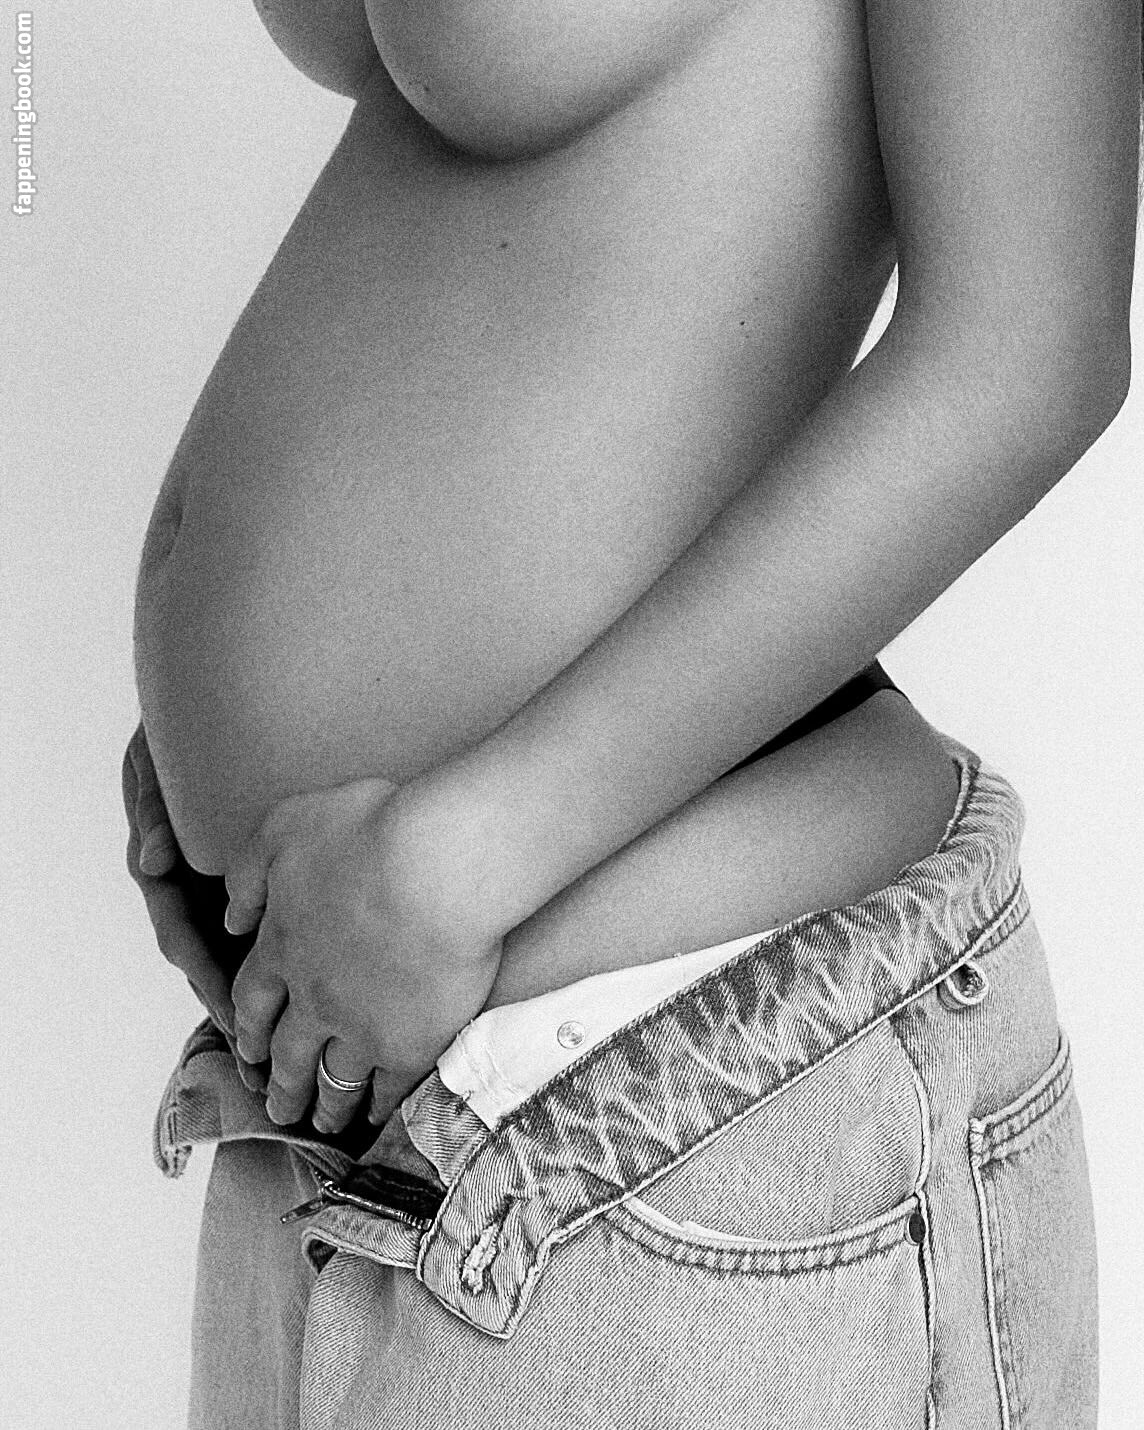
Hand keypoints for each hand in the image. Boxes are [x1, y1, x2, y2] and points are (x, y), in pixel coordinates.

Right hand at [122, 724, 263, 1084]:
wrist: (218, 726)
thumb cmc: (184, 751)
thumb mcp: (161, 774)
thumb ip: (156, 813)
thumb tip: (153, 859)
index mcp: (174, 877)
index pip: (184, 938)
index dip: (208, 977)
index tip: (231, 1013)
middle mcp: (200, 893)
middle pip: (215, 963)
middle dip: (239, 1009)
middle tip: (264, 1056)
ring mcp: (230, 893)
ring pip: (246, 954)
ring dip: (264, 1000)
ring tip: (289, 1048)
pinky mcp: (266, 886)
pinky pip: (277, 928)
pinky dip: (293, 962)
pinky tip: (320, 994)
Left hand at [224, 773, 506, 1132]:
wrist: (436, 868)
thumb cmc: (368, 833)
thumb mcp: (286, 828)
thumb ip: (249, 872)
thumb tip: (229, 918)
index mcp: (282, 946)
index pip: (253, 998)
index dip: (250, 1026)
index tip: (248, 1048)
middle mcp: (312, 997)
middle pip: (288, 1052)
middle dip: (280, 1082)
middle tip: (278, 1105)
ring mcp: (361, 1028)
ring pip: (332, 1080)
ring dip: (325, 1105)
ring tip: (323, 1123)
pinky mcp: (410, 1045)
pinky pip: (388, 1090)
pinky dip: (379, 1108)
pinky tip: (378, 1116)